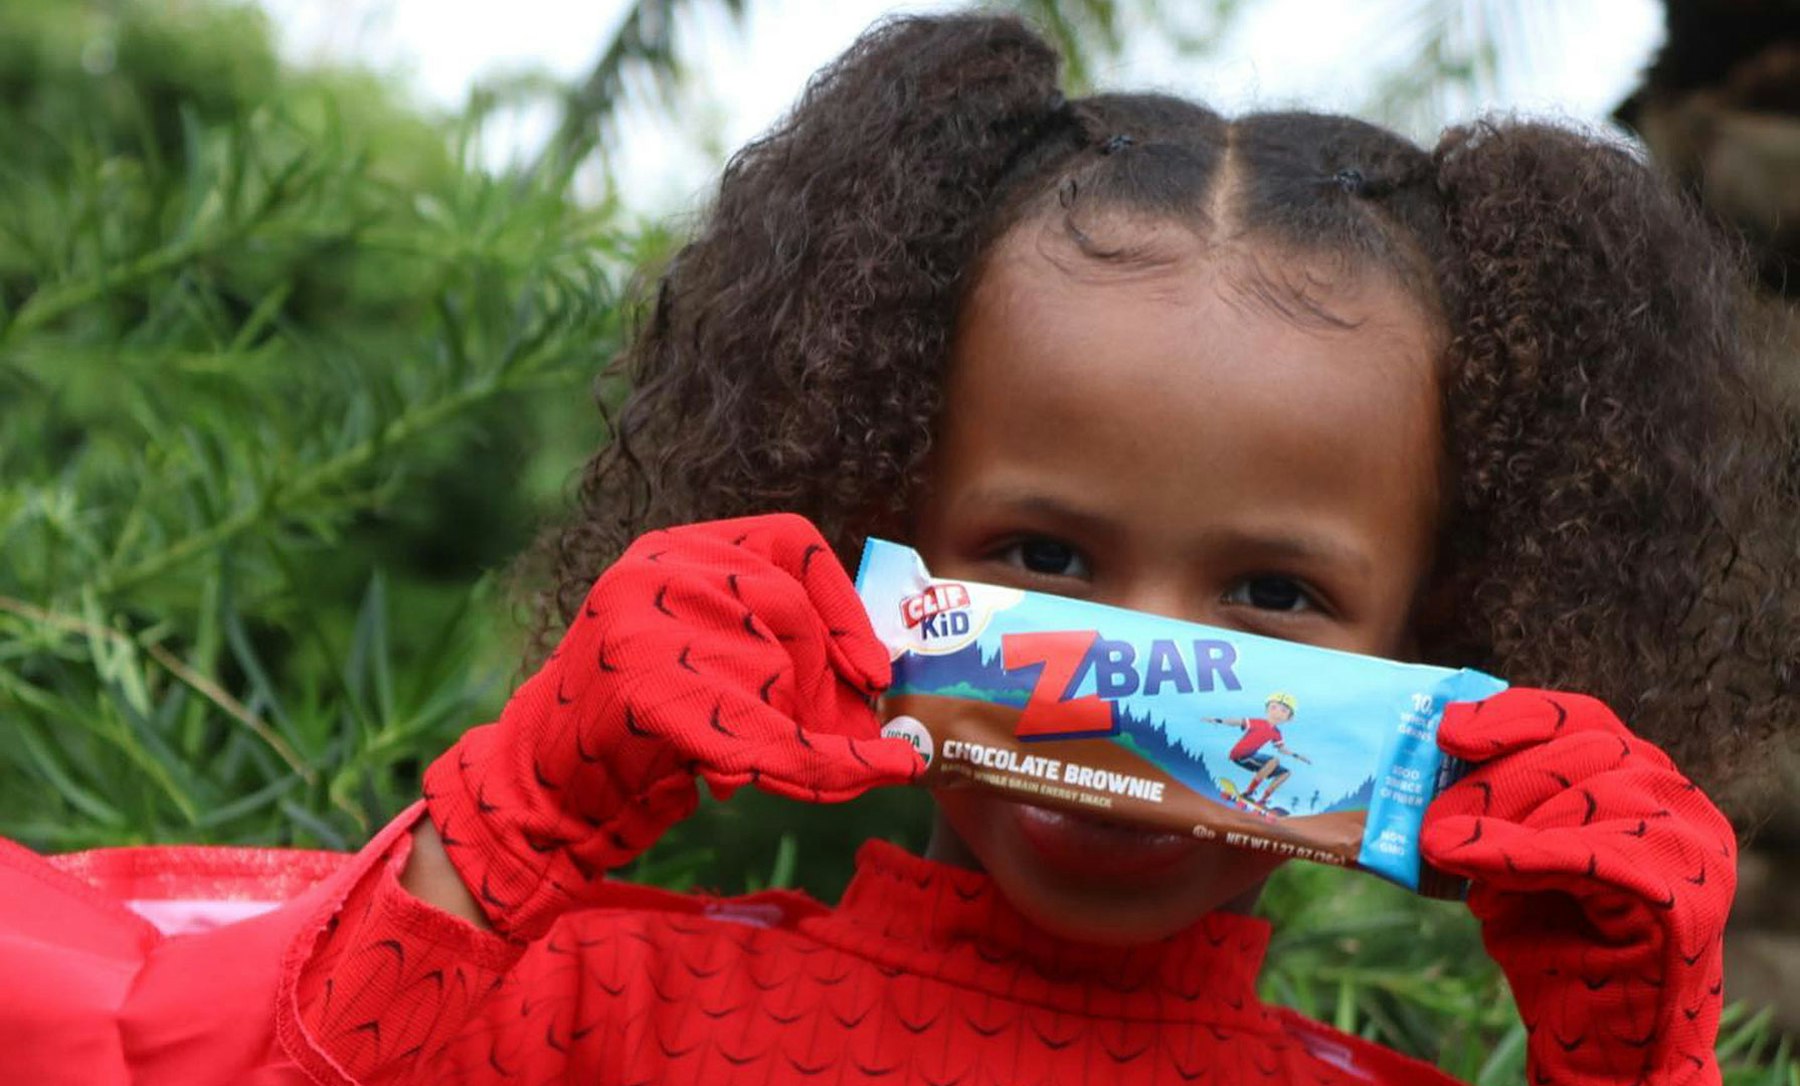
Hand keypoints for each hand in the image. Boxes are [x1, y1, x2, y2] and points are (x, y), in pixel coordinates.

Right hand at [421, 514, 923, 938]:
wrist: (541, 791)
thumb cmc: (632, 727)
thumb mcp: (696, 651)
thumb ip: (766, 638)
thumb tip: (879, 675)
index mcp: (672, 549)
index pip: (788, 540)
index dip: (842, 605)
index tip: (872, 668)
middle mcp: (656, 573)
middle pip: (789, 614)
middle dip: (823, 684)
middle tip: (835, 734)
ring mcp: (649, 631)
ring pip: (781, 681)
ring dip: (804, 735)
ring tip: (775, 764)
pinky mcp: (656, 697)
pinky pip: (774, 739)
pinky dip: (828, 768)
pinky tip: (869, 774)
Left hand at [1421, 689, 1735, 1085]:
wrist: (1606, 1039)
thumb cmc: (1558, 941)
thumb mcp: (1514, 859)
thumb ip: (1493, 810)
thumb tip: (1424, 764)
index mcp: (1642, 779)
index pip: (1580, 719)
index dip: (1510, 717)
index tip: (1447, 729)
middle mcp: (1676, 803)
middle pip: (1578, 753)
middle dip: (1491, 782)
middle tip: (1430, 819)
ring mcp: (1689, 847)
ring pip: (1584, 799)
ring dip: (1498, 821)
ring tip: (1441, 847)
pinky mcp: (1681, 897)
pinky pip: (1588, 856)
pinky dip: (1518, 854)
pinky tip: (1465, 858)